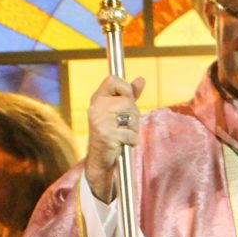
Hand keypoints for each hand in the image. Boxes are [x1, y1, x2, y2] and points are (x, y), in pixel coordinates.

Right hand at [86, 75, 145, 200]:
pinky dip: (132, 140)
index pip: (112, 80)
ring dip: (134, 127)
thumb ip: (130, 94)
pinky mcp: (106, 136)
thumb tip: (141, 79)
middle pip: (128, 101)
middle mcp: (96, 108)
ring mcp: (99, 122)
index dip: (125, 88)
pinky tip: (123, 142)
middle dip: (134, 114)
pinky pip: (131, 133)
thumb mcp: (120, 110)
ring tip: (123, 133)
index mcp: (98, 99)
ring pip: (131, 116)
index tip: (126, 99)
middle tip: (125, 123)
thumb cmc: (113, 130)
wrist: (101, 157)